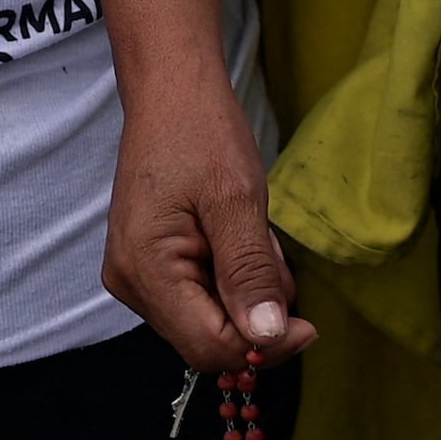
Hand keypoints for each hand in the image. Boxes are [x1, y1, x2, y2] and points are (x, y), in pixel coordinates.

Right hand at [106, 61, 313, 374]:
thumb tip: (267, 336)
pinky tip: (237, 237)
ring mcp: (135, 275)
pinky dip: (230, 278)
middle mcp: (130, 282)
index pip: (209, 347)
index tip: (310, 326)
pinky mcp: (147, 265)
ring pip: (207, 320)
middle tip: (274, 256)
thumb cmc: (201, 132)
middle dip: (255, 313)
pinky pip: (198, 296)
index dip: (264, 347)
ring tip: (254, 235)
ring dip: (245, 292)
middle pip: (206, 341)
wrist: (170, 92)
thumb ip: (249, 273)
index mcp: (145, 268)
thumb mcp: (237, 200)